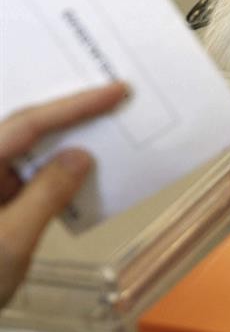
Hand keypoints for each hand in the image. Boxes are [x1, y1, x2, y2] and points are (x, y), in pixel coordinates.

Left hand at [0, 84, 126, 308]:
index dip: (75, 105)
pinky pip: (24, 172)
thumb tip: (80, 157)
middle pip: (23, 127)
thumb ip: (46, 194)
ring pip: (25, 148)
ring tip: (104, 123)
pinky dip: (53, 167)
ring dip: (64, 138)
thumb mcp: (11, 240)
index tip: (115, 91)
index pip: (27, 124)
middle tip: (113, 96)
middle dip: (69, 111)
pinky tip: (77, 166)